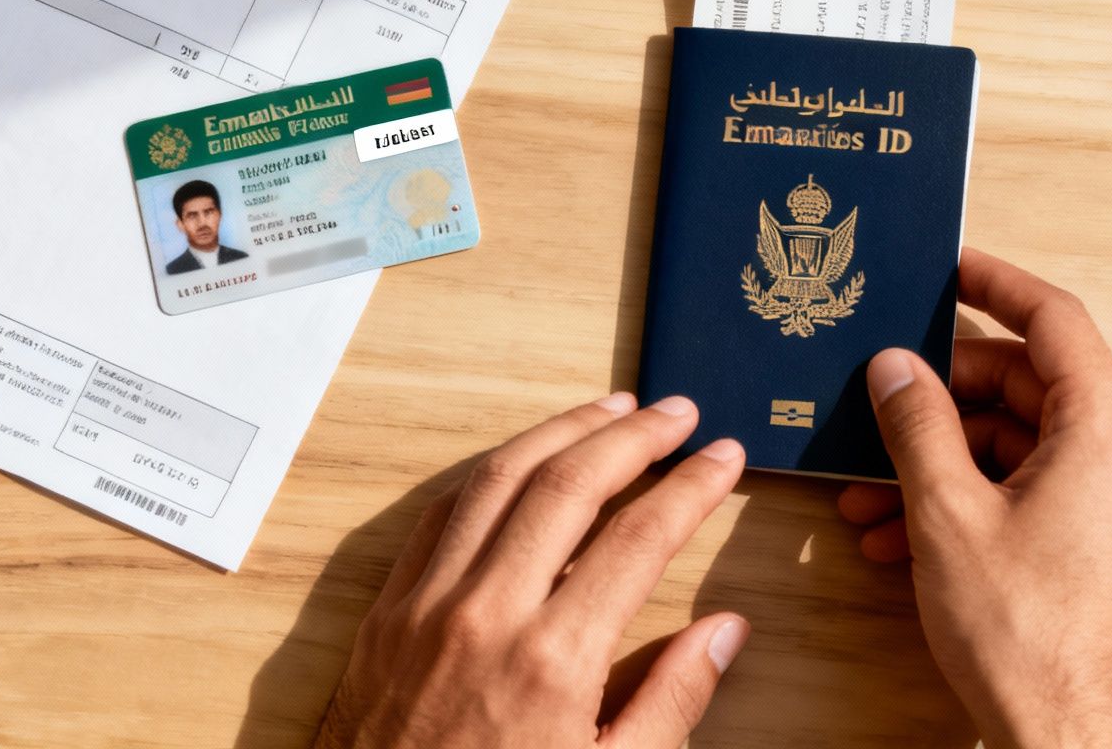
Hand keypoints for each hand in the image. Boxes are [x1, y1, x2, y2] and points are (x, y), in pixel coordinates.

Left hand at [314, 394, 748, 748]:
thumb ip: (671, 704)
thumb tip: (726, 631)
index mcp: (552, 661)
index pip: (640, 538)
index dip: (692, 487)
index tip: (724, 458)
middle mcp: (485, 615)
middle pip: (569, 485)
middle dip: (632, 435)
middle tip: (677, 411)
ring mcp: (425, 608)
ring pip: (497, 480)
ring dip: (559, 431)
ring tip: (610, 408)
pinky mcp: (385, 616)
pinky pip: (439, 516)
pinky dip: (488, 474)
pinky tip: (520, 462)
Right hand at [837, 248, 1111, 748]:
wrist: (1074, 742)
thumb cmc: (1030, 641)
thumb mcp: (948, 515)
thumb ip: (918, 425)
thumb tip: (897, 367)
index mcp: (1109, 429)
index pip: (1054, 320)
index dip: (996, 284)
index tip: (952, 267)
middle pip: (1030, 387)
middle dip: (943, 400)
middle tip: (880, 402)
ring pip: (1024, 447)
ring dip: (944, 462)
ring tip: (870, 495)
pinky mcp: (1109, 544)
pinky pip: (1036, 492)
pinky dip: (974, 500)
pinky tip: (904, 536)